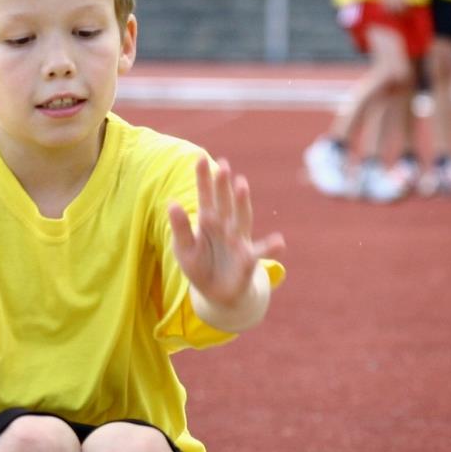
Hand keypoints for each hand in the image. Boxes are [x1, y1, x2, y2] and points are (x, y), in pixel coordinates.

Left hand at [167, 158, 285, 312]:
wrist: (217, 293)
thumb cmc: (200, 267)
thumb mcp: (184, 249)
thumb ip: (180, 228)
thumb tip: (171, 203)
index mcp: (207, 222)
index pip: (205, 196)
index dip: (203, 178)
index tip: (199, 157)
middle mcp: (225, 226)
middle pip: (224, 202)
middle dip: (223, 185)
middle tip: (222, 165)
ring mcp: (238, 240)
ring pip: (241, 218)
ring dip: (242, 202)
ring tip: (242, 184)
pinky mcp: (248, 259)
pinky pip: (260, 252)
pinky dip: (271, 248)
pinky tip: (280, 242)